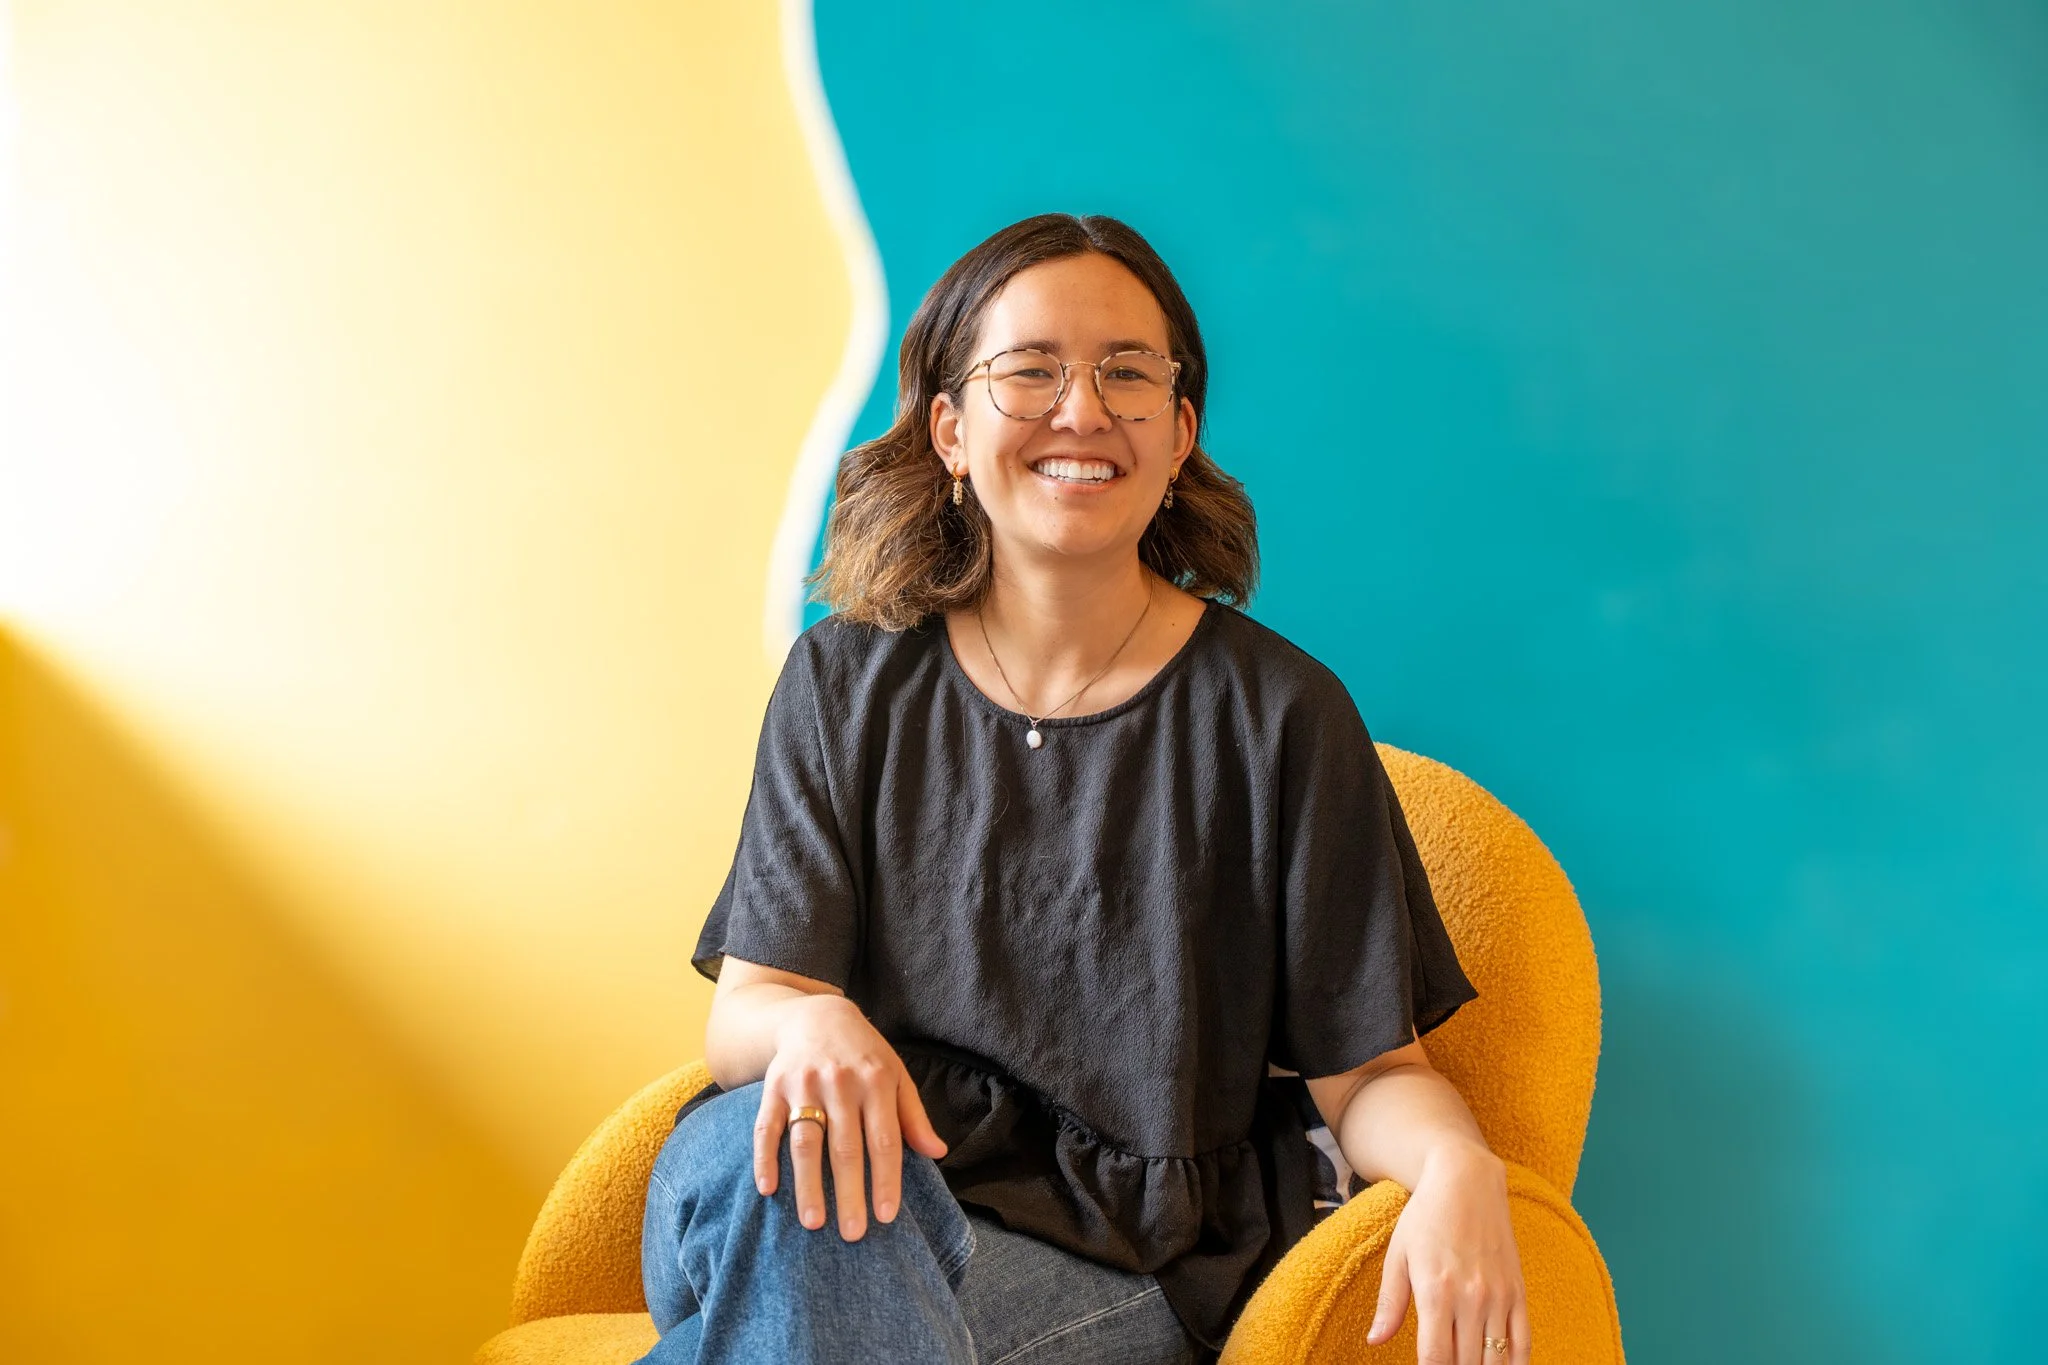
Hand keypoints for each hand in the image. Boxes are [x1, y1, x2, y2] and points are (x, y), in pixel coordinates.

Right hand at [753, 994, 948, 1240]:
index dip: (885, 1179)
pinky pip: (766, 1127)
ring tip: (814, 1223)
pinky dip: (765, 1158)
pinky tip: (768, 1188)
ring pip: (806, 1142)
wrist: (816, 1015)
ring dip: (808, 1185)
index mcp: (876, 1081)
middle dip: (849, 1193)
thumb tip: (937, 1153)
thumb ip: (913, 1116)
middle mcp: (840, 1083)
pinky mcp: (773, 1087)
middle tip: (853, 1234)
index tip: (886, 1216)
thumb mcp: (896, 1075)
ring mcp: (804, 1085)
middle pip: (845, 1148)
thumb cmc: (864, 1054)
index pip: (883, 1139)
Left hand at [1366, 1142, 1529, 1364]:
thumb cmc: (1426, 1217)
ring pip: (1495, 1359)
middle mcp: (1471, 1298)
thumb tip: (1375, 1341)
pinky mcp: (1518, 1291)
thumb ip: (1390, 1304)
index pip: (1435, 1358)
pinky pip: (1523, 1342)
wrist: (1467, 1180)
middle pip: (1465, 1363)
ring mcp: (1499, 1296)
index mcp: (1436, 1291)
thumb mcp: (1398, 1256)